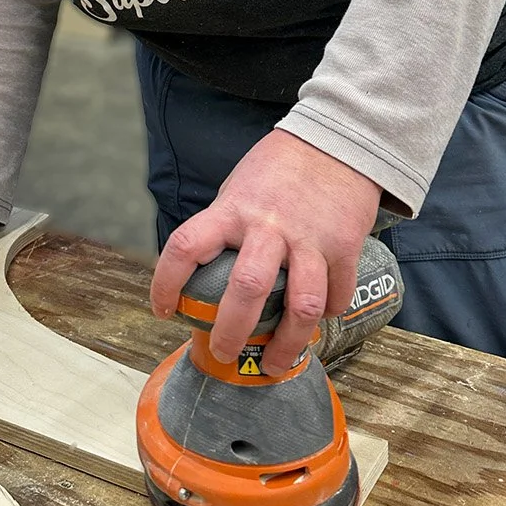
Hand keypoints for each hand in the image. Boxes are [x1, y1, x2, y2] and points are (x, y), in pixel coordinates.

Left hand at [149, 131, 380, 375]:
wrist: (337, 141)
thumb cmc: (280, 168)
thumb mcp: (239, 188)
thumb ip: (225, 226)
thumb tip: (204, 273)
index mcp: (233, 209)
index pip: (186, 247)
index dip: (166, 283)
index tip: (162, 310)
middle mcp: (269, 226)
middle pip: (247, 290)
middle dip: (231, 332)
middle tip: (223, 353)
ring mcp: (309, 239)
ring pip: (301, 306)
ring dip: (287, 344)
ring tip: (276, 364)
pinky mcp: (344, 247)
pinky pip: (336, 296)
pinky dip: (326, 314)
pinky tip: (317, 319)